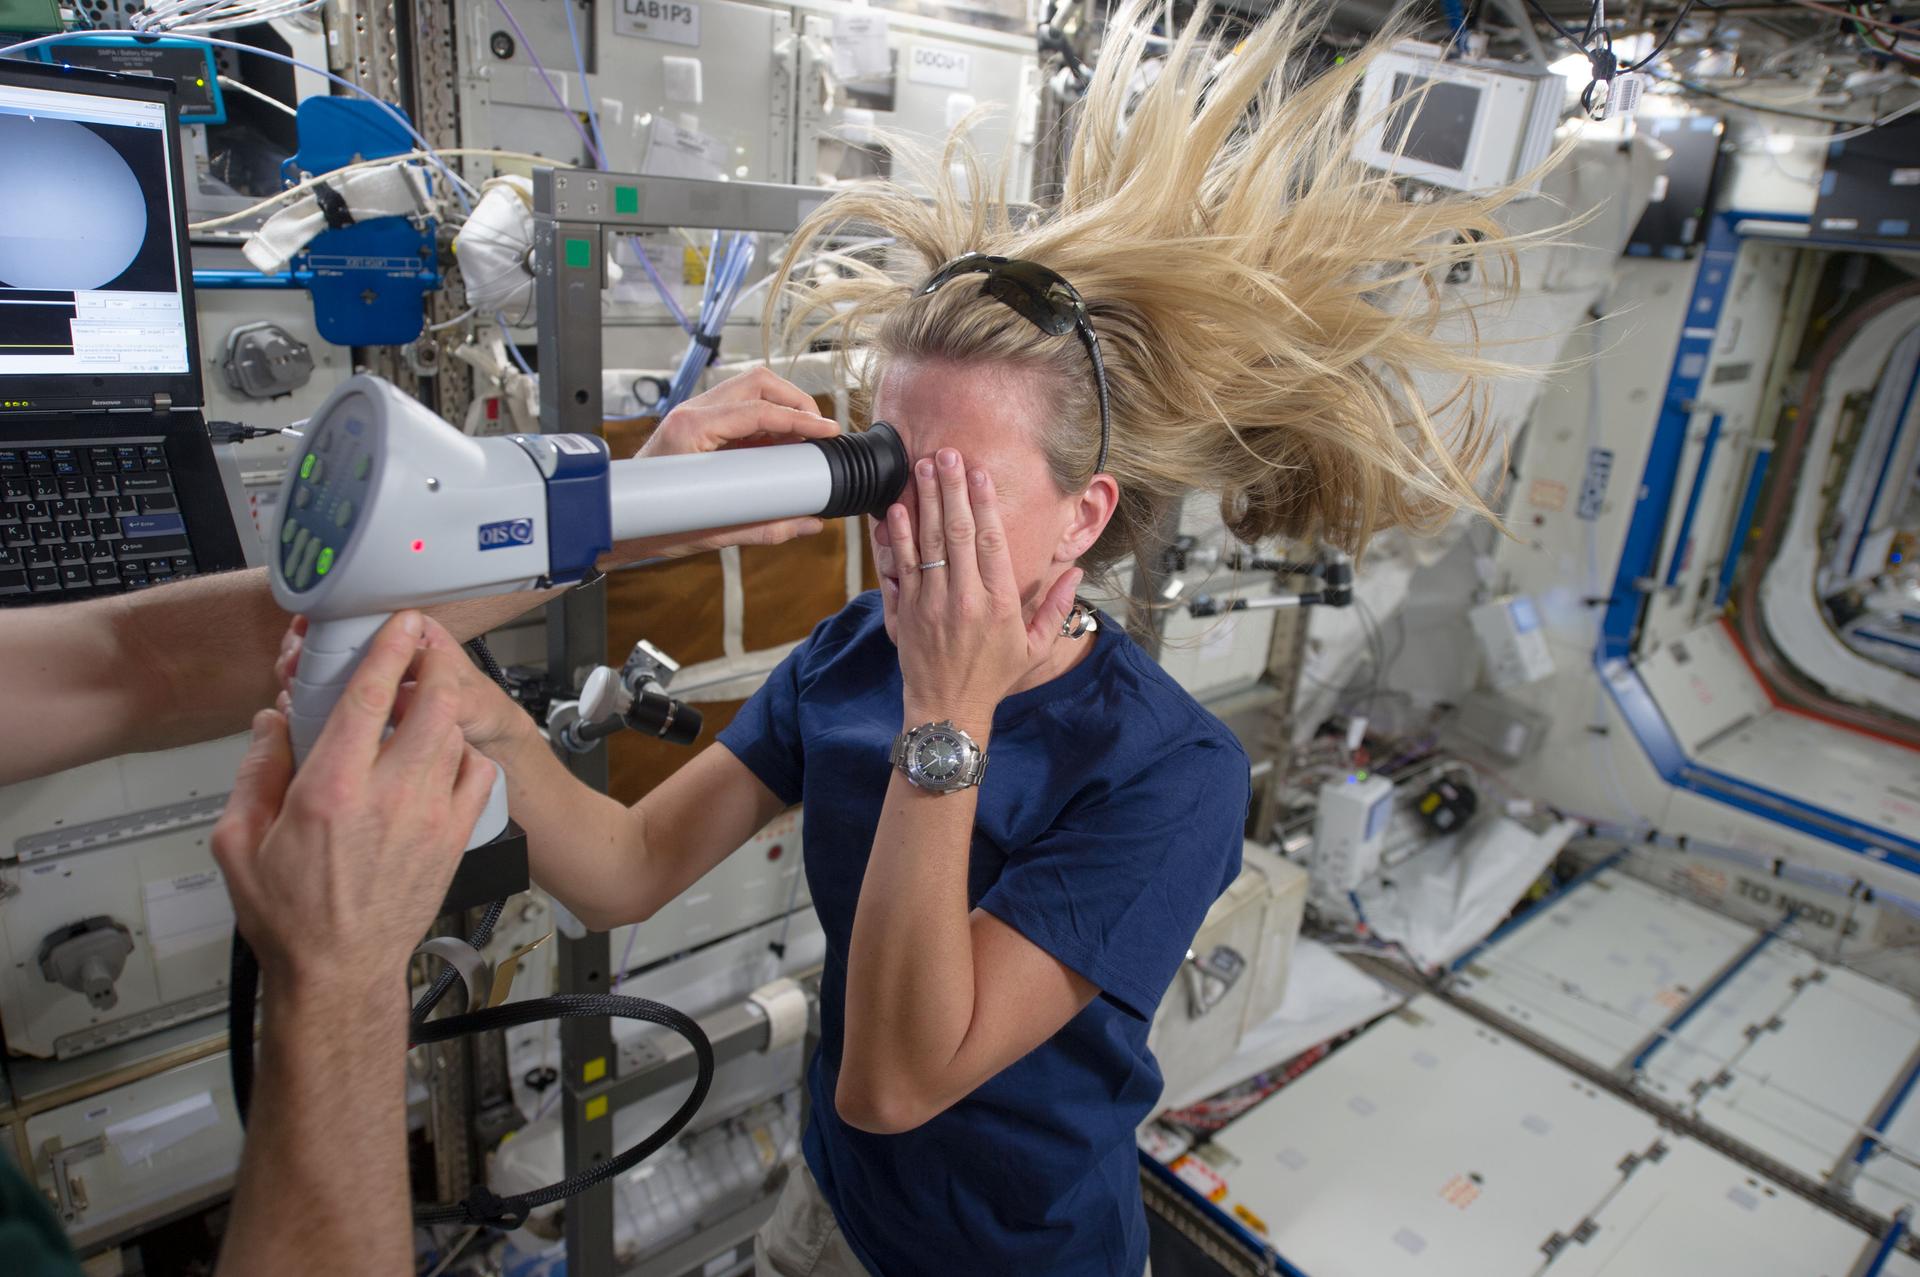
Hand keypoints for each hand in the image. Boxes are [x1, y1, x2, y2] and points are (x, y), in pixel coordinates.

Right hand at [214, 611, 494, 993]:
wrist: (339, 971)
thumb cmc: (290, 916)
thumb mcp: (239, 843)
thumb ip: (255, 773)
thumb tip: (272, 724)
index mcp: (331, 789)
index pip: (368, 697)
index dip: (389, 649)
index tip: (400, 624)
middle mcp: (388, 796)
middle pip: (432, 705)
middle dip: (434, 666)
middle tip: (427, 650)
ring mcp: (429, 816)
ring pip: (456, 735)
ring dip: (445, 710)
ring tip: (429, 701)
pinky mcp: (454, 838)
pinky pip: (477, 774)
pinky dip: (466, 753)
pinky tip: (446, 755)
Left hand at [609, 367, 843, 563]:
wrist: (616, 522)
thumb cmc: (653, 524)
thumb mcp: (713, 532)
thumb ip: (766, 527)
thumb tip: (808, 523)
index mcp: (693, 429)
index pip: (759, 410)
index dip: (800, 419)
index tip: (827, 432)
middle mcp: (692, 412)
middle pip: (757, 383)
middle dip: (796, 401)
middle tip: (820, 430)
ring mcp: (694, 414)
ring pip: (750, 389)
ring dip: (782, 407)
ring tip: (805, 438)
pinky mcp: (698, 424)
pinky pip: (740, 409)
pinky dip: (767, 420)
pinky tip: (781, 445)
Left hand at [882, 449, 1081, 732]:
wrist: (948, 709)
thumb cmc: (994, 677)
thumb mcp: (1034, 647)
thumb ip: (1056, 607)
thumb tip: (1076, 572)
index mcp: (999, 604)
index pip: (992, 542)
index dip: (985, 503)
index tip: (980, 472)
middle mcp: (964, 599)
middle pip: (956, 533)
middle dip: (951, 489)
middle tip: (947, 453)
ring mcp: (930, 605)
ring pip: (926, 543)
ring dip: (923, 502)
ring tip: (921, 467)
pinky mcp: (905, 613)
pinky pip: (899, 568)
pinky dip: (897, 537)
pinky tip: (897, 509)